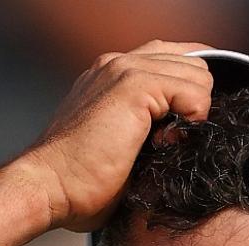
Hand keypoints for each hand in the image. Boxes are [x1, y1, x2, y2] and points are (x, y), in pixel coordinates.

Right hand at [20, 40, 214, 232]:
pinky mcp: (134, 86)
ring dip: (195, 113)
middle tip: (171, 140)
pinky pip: (195, 92)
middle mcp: (117, 64)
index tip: (187, 125)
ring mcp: (124, 70)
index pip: (173, 57)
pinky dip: (193, 120)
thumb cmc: (79, 181)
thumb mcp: (119, 146)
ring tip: (166, 143)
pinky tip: (167, 142)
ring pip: (198, 75)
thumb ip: (146, 127)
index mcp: (112, 74)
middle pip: (193, 64)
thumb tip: (181, 135)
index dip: (192, 89)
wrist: (50, 186)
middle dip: (195, 104)